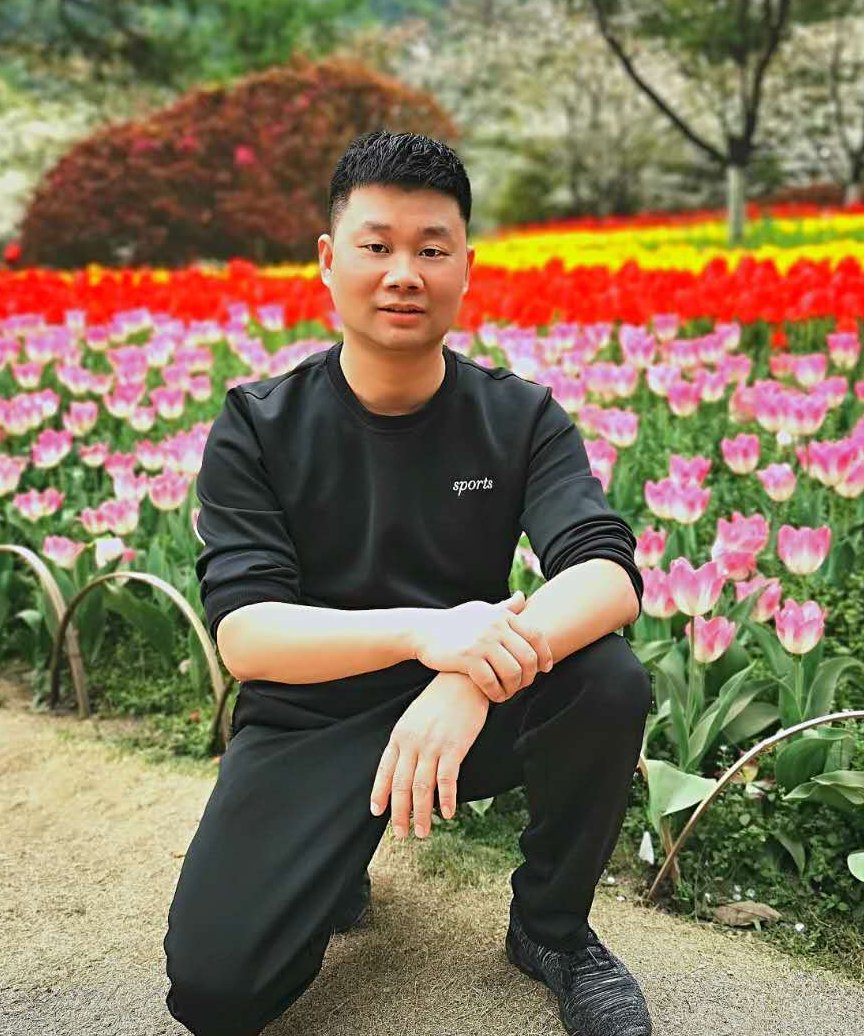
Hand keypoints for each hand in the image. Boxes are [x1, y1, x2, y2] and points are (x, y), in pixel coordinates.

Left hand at [369, 671, 489, 838]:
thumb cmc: (439, 699)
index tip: (378, 812)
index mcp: (399, 736)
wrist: (462, 680)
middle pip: (401, 786)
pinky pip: (446, 779)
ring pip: (421, 788)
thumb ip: (407, 741)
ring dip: (422, 814)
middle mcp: (412, 743)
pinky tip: (447, 814)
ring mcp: (433, 746)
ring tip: (423, 831)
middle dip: (400, 813)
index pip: (385, 771)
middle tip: (401, 833)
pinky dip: (445, 799)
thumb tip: (404, 766)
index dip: (380, 794)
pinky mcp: (454, 747)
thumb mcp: (414, 717)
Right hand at [411, 589, 553, 702]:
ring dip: (513, 688)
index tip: (545, 669)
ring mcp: (481, 642)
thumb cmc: (455, 622)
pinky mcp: (467, 658)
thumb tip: (523, 597)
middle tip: (522, 685)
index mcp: (502, 616)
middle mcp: (495, 627)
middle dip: (529, 676)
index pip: (536, 636)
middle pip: (528, 658)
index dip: (545, 655)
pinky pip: (491, 682)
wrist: (423, 630)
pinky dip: (496, 693)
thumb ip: (504, 607)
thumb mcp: (481, 610)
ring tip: (507, 692)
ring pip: (512, 672)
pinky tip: (494, 695)